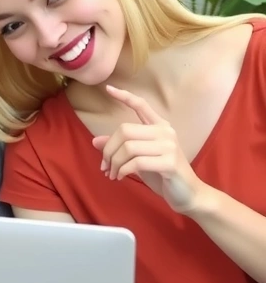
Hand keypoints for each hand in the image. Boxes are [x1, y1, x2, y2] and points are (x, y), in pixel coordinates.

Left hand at [91, 85, 205, 212]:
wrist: (187, 194)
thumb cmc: (161, 174)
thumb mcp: (137, 159)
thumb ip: (120, 147)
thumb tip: (94, 141)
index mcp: (159, 126)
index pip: (141, 105)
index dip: (124, 96)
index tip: (108, 88)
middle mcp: (166, 132)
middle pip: (124, 130)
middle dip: (108, 150)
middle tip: (104, 166)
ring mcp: (169, 146)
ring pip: (128, 147)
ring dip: (114, 163)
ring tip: (112, 174)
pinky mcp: (170, 163)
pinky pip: (136, 162)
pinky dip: (123, 171)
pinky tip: (121, 177)